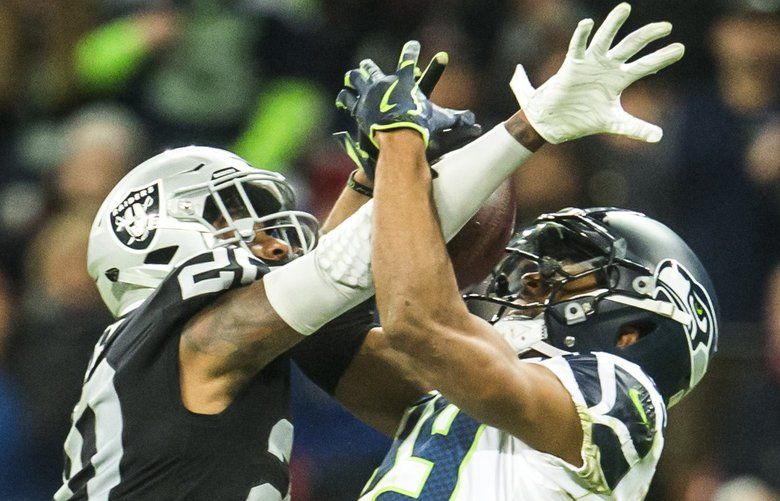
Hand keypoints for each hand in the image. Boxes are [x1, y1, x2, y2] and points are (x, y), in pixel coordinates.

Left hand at [335, 45, 481, 179]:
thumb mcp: (441, 123)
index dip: (411, 51)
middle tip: (367, 65)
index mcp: (405, 81)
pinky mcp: (360, 108)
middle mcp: (386, 83)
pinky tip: (344, 97)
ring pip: (359, 80)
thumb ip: (457, 121)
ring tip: (352, 76)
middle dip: (371, 68)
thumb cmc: (422, 129)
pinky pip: (349, 99)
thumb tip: (476, 124)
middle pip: (374, 70)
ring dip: (356, 78)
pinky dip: (346, 98)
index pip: (409, 60)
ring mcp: (370, 94)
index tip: (413, 46)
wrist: (400, 138)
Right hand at [511, 2, 683, 143]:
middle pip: (631, 46)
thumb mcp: (614, 123)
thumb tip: (660, 137)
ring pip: (604, 38)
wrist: (554, 124)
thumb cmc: (582, 120)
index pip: (645, 66)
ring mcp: (589, 63)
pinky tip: (587, 23)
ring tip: (625, 7)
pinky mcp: (571, 65)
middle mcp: (606, 67)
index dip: (661, 57)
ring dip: (614, 23)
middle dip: (648, 35)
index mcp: (618, 80)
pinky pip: (577, 47)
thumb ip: (636, 128)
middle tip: (667, 27)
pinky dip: (581, 35)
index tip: (680, 49)